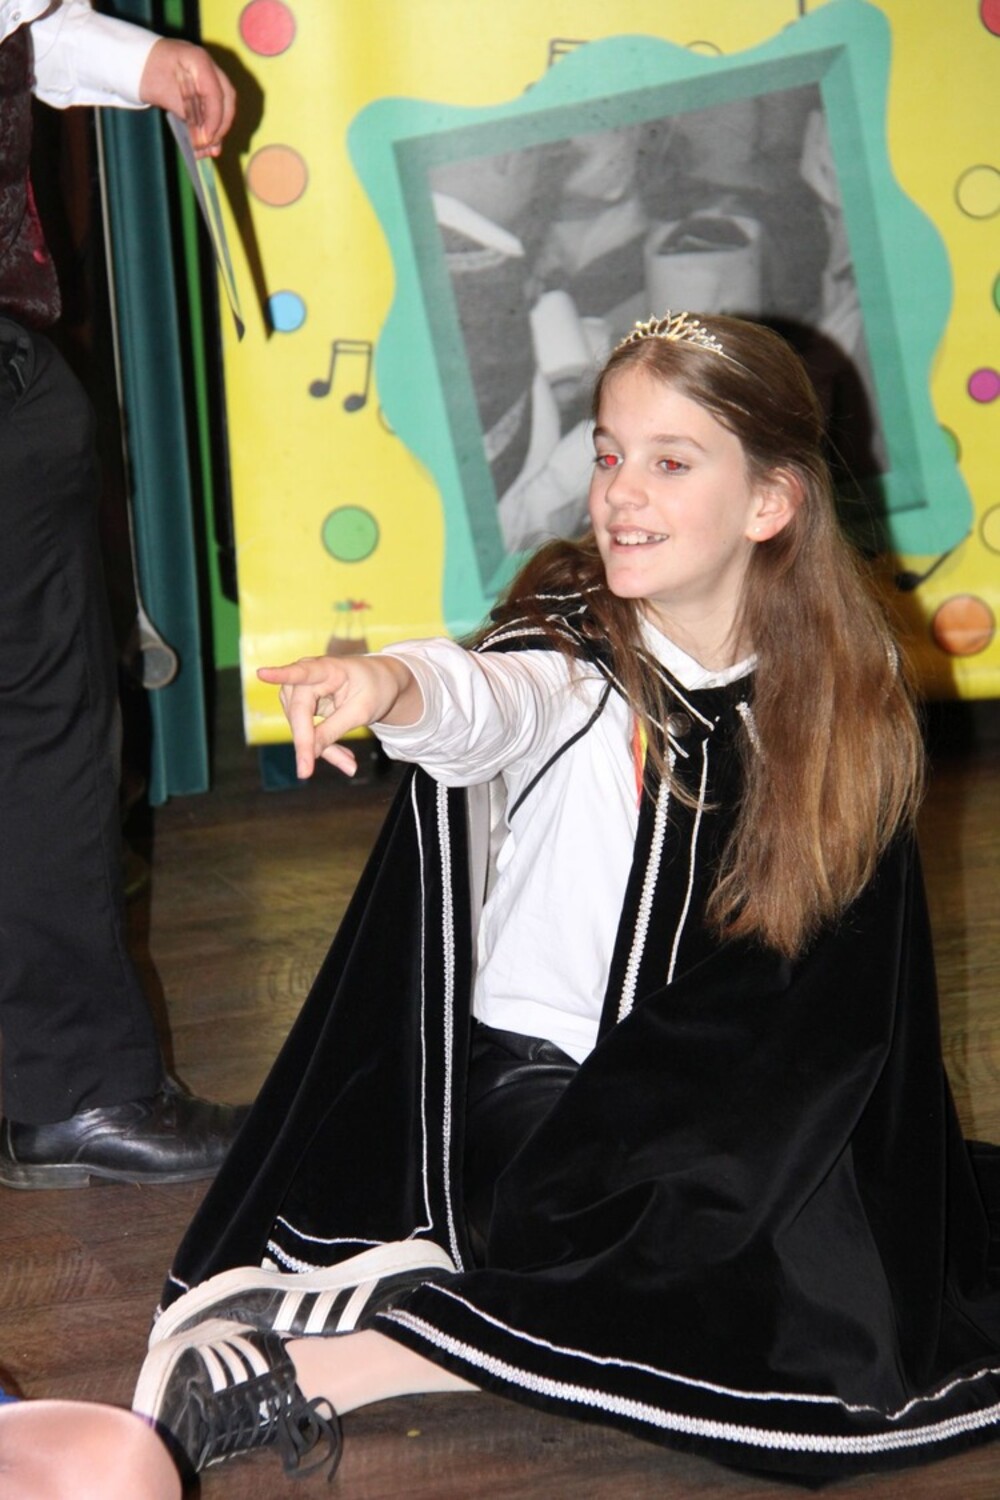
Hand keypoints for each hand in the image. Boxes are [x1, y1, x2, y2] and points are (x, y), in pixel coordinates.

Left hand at [139, 39, 235, 157]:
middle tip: (210, 146)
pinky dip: (211, 126)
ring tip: (209, 151)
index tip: (207, 139)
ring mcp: (208, 76)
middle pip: (227, 99)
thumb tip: (202, 138)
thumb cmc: (144, 71)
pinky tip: (206, 144)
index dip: (214, 119)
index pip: (216, 93)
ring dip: (218, 128)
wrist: (134, 60)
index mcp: (198, 60)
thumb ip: (184, 112)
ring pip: (224, 105)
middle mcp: (208, 66)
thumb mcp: (162, 92)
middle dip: (221, 125)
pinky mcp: (203, 87)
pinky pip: (214, 108)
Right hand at [257, 655, 419, 778]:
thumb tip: (309, 753)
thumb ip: (334, 729)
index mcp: (327, 669)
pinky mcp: (300, 707)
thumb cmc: (374, 688)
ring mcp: (300, 692)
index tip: (262, 674)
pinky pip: (306, 732)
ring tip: (348, 763)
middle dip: (307, 742)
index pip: (302, 673)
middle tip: (306, 773)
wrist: (379, 682)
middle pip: (298, 712)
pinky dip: (323, 747)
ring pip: (300, 726)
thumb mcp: (361, 711)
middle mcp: (308, 676)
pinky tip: (344, 760)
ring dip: (320, 748)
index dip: (281, 674)